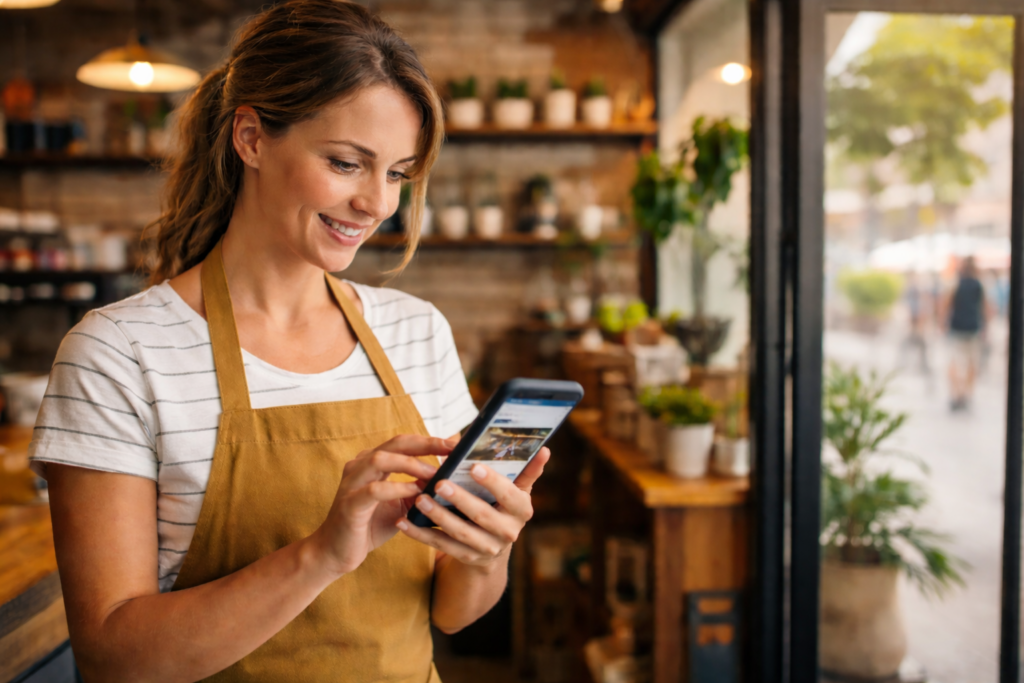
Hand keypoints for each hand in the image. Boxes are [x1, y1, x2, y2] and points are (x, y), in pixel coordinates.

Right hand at [309, 434, 455, 576]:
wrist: (337, 553)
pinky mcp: (349, 504)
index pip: (404, 442)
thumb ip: (419, 489)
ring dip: (411, 465)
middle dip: (426, 444)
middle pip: (396, 443)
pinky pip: (374, 490)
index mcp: (372, 462)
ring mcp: (352, 483)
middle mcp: (360, 465)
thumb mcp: (401, 504)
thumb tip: (449, 478)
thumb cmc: (370, 526)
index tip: (455, 444)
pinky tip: (415, 493)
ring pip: (381, 460)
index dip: (430, 440)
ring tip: (434, 475)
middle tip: (451, 450)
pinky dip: (397, 488)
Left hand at [396, 447, 549, 566]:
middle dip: (460, 499)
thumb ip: (524, 469)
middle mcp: (508, 532)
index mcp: (521, 510)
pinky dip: (421, 534)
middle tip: (440, 483)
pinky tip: (404, 522)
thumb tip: (544, 449)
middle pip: (482, 515)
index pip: (510, 495)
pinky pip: (442, 546)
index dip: (493, 482)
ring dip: (438, 516)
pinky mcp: (467, 558)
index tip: (475, 467)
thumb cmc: (501, 504)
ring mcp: (487, 548)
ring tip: (420, 500)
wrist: (493, 546)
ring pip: (460, 533)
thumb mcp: (515, 489)